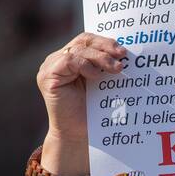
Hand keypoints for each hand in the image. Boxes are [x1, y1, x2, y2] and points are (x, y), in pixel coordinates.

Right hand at [36, 32, 127, 173]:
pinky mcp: (47, 76)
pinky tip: (97, 76)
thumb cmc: (92, 112)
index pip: (88, 40)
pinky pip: (68, 61)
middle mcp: (58, 59)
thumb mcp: (103, 83)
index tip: (124, 51)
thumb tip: (127, 53)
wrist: (78, 135)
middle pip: (83, 41)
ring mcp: (50, 66)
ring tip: (117, 69)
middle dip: (105, 46)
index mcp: (71, 58)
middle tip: (122, 55)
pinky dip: (85, 65)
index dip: (106, 42)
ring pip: (78, 49)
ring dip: (100, 57)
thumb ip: (107, 66)